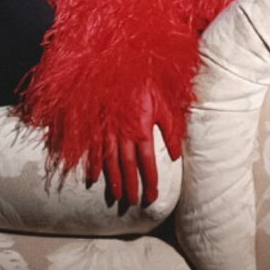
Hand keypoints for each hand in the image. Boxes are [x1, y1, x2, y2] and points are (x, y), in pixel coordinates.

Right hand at [83, 85, 183, 207]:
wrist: (119, 66)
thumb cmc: (145, 84)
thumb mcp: (164, 105)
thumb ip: (171, 132)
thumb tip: (176, 156)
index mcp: (142, 132)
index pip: (147, 164)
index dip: (150, 183)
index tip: (152, 198)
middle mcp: (123, 136)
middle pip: (127, 168)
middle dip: (131, 188)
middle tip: (133, 203)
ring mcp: (107, 131)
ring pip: (110, 163)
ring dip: (113, 182)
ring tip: (116, 197)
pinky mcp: (96, 125)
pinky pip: (93, 150)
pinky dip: (93, 165)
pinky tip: (93, 178)